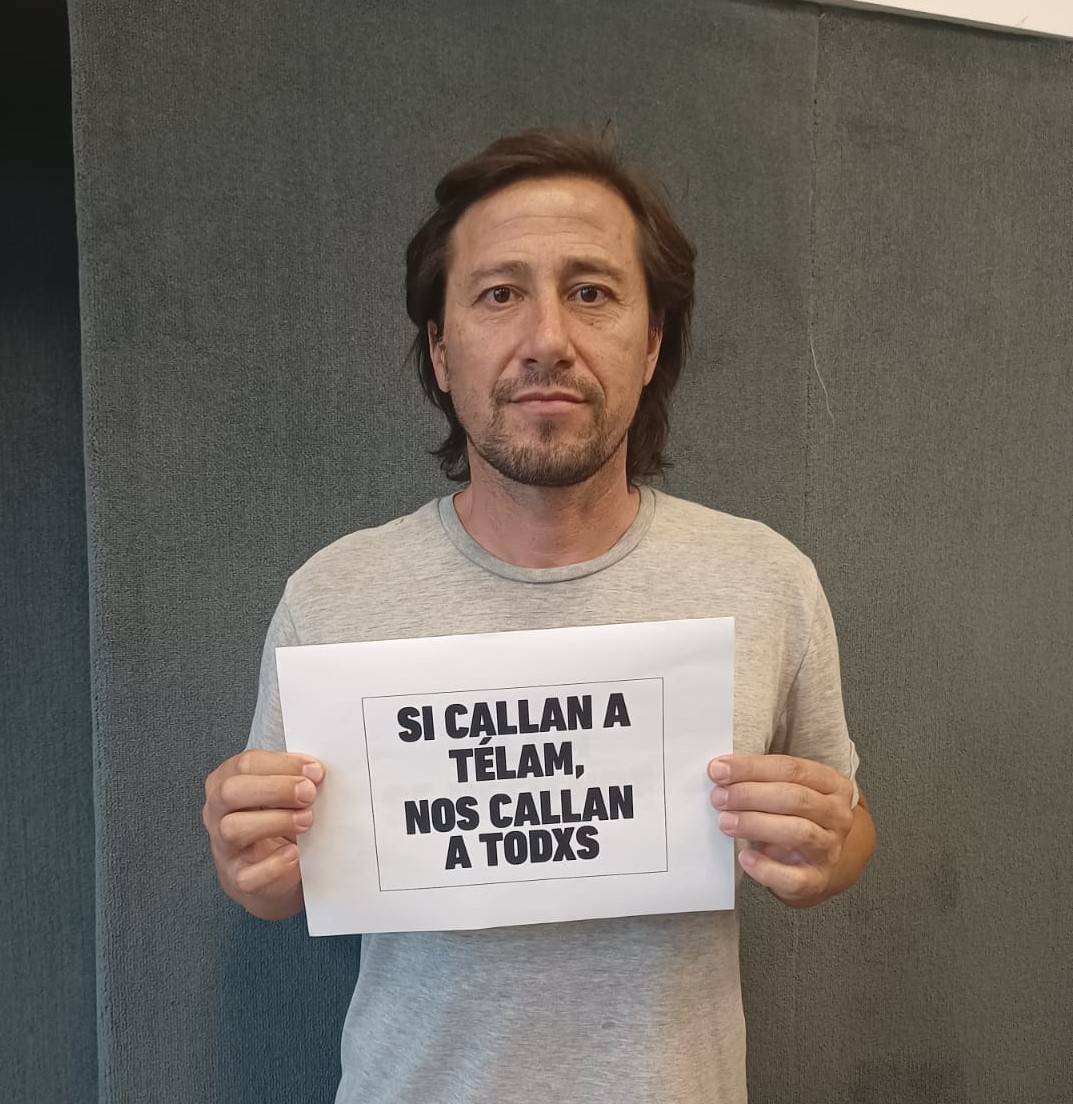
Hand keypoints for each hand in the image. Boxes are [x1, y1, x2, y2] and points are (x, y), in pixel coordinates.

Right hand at [202, 749, 324, 919]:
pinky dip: (274, 865)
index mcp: (226, 782)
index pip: (245, 764)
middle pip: (230, 792)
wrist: (271, 870)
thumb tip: (314, 771)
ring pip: (232, 829)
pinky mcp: (238, 879)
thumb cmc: (276, 820)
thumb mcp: (281, 792)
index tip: (314, 770)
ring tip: (306, 820)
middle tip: (308, 793)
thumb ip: (294, 777)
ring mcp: (224, 848)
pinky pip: (248, 875)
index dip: (282, 764)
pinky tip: (294, 853)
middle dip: (275, 788)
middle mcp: (217, 813)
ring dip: (276, 821)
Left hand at [708, 754, 855, 906]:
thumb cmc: (795, 816)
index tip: (719, 769)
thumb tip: (720, 772)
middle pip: (794, 799)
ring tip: (726, 822)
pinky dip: (766, 868)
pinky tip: (745, 857)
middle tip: (718, 797)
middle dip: (750, 795)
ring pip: (798, 833)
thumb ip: (760, 779)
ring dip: (755, 824)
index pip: (792, 769)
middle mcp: (837, 815)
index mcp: (832, 784)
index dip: (752, 768)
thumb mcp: (787, 790)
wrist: (817, 860)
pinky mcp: (818, 880)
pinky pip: (793, 877)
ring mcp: (830, 849)